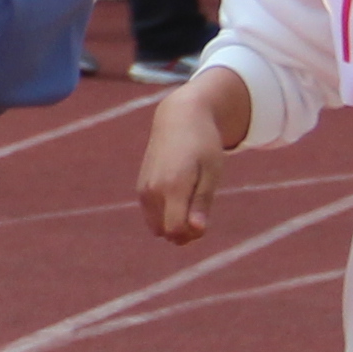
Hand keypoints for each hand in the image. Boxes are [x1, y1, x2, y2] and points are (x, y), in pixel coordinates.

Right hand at [137, 80, 236, 241]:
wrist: (178, 119)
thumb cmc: (203, 144)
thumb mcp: (211, 172)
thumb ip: (202, 202)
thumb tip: (196, 230)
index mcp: (172, 186)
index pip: (177, 230)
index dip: (194, 233)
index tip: (205, 217)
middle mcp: (152, 190)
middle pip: (167, 233)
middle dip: (185, 232)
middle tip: (201, 209)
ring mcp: (143, 190)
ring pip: (158, 228)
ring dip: (175, 224)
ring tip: (191, 201)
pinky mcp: (141, 189)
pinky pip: (152, 217)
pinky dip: (166, 216)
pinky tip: (179, 196)